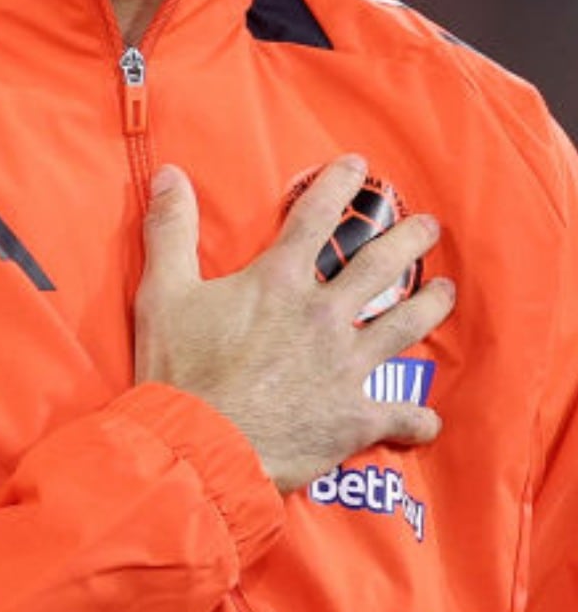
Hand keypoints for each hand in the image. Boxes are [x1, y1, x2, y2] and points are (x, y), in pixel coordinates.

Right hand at [133, 154, 456, 492]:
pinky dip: (416, 418)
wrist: (202, 445)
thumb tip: (169, 174)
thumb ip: (170, 230)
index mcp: (279, 281)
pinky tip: (425, 418)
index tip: (356, 166)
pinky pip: (400, 416)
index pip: (314, 218)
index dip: (337, 186)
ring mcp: (346, 367)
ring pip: (405, 327)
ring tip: (447, 292)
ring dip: (431, 306)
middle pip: (379, 267)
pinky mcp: (355, 417)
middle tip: (427, 226)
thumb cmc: (180, 370)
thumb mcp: (163, 292)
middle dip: (408, 240)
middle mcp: (323, 316)